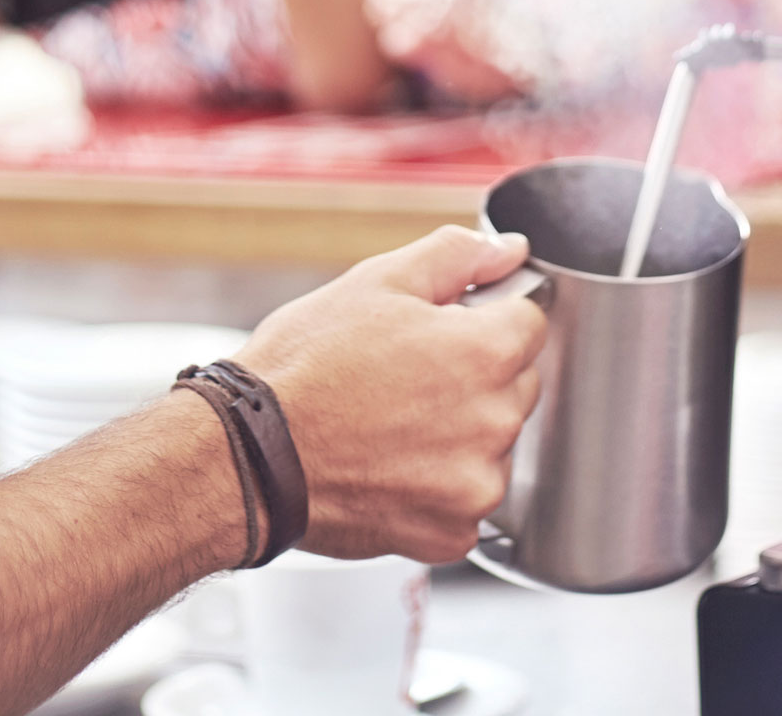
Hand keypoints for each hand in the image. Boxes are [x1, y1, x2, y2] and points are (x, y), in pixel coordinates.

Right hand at [235, 226, 544, 562]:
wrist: (251, 450)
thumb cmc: (305, 364)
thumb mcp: (376, 281)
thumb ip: (456, 255)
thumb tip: (510, 248)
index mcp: (483, 352)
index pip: (530, 322)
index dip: (483, 316)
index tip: (439, 328)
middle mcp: (493, 423)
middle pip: (515, 384)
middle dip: (473, 372)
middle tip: (402, 372)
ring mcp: (476, 486)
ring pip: (493, 443)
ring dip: (459, 430)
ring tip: (388, 419)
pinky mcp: (453, 533)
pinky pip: (467, 500)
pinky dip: (437, 484)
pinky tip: (388, 462)